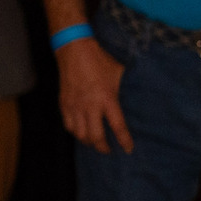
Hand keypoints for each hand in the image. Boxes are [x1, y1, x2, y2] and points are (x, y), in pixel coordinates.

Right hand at [59, 39, 132, 153]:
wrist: (74, 50)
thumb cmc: (100, 60)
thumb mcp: (118, 73)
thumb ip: (124, 89)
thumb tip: (136, 97)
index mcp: (107, 98)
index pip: (117, 126)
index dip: (124, 140)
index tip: (128, 150)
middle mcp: (90, 106)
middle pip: (95, 137)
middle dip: (103, 147)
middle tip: (108, 150)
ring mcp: (75, 106)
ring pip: (80, 134)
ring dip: (88, 141)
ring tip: (95, 142)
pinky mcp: (64, 103)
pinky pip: (68, 126)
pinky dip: (76, 132)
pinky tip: (82, 132)